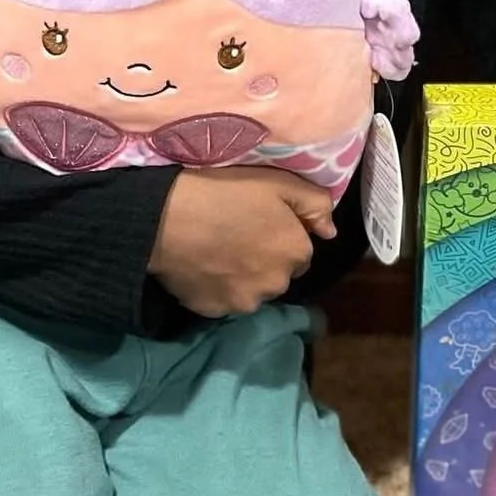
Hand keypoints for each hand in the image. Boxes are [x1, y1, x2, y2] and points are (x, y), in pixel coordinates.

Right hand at [149, 166, 336, 318]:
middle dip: (266, 260)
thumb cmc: (224, 191)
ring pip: (253, 291)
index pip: (300, 251)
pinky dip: (219, 288)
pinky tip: (203, 265)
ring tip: (219, 251)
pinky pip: (224, 300)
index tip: (260, 221)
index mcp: (296, 253)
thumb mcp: (278, 183)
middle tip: (238, 235)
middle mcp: (277, 285)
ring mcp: (244, 303)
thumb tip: (330, 230)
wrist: (165, 218)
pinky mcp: (214, 312)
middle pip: (278, 274)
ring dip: (245, 277)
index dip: (282, 235)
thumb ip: (314, 204)